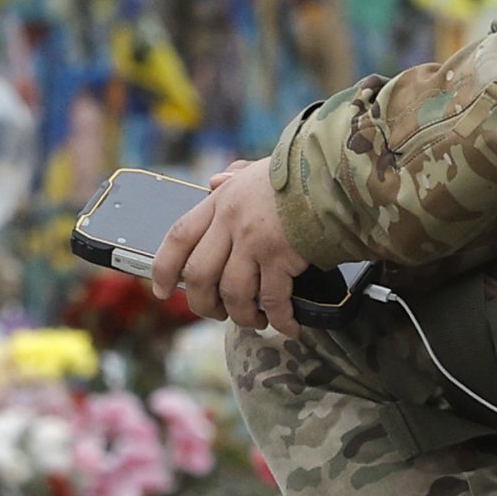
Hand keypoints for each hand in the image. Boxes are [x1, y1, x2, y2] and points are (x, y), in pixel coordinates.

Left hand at [151, 159, 308, 331]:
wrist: (334, 172)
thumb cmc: (302, 172)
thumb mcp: (258, 169)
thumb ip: (234, 178)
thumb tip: (215, 181)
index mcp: (221, 201)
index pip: (178, 237)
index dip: (164, 268)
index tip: (162, 290)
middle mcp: (231, 221)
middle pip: (199, 275)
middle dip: (204, 304)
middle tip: (217, 313)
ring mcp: (254, 240)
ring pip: (233, 293)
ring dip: (242, 316)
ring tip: (256, 321)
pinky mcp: (281, 256)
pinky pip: (273, 300)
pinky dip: (279, 320)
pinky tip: (288, 326)